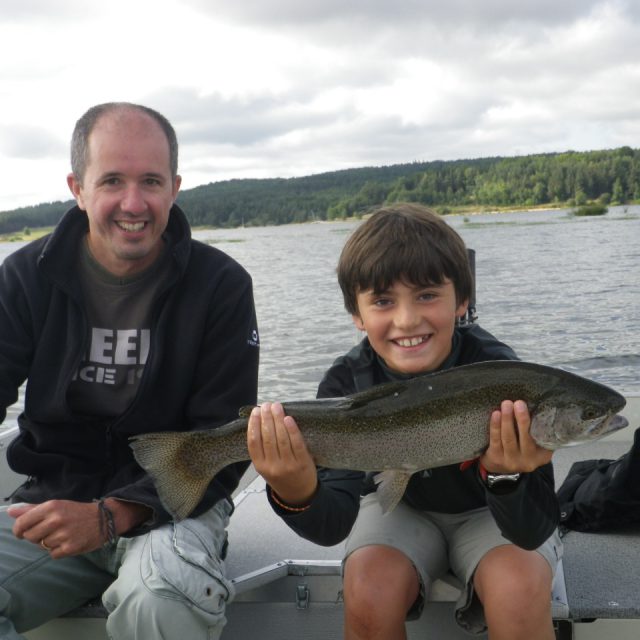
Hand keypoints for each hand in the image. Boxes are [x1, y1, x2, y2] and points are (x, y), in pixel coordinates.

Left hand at [8, 499, 150, 558]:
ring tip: (61, 535)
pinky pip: (52, 554)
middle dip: (35, 536)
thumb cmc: (77, 512)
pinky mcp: (70, 548)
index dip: (19, 529)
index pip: (22, 523)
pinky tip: (67, 542)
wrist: (104, 519)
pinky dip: (58, 550)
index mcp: (51, 507)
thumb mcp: (56, 506)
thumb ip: (32, 509)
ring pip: (41, 546)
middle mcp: (56, 520)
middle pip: (29, 536)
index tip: (23, 531)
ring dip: (48, 543)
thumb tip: (10, 511)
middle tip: (49, 531)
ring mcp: (63, 535)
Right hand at [247, 402, 317, 505]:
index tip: (255, 411)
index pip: (253, 442)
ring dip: (278, 420)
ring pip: (281, 438)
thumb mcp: (265, 467)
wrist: (299, 494)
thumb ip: (262, 450)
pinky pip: (296, 443)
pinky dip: (292, 430)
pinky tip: (288, 418)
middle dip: (266, 418)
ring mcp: (288, 465)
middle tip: (266, 405)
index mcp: (260, 466)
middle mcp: (273, 466)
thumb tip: (260, 421)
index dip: (253, 425)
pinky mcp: (302, 462)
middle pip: (267, 438)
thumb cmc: (280, 475)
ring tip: (276, 407)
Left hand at [479, 400, 552, 473]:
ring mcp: (512, 461)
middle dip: (522, 419)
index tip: (539, 408)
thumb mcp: (534, 444)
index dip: (541, 423)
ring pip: (509, 438)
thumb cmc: (519, 447)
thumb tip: (537, 405)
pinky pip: (496, 440)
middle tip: (519, 403)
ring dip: (507, 419)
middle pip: (526, 438)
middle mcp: (529, 461)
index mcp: (542, 455)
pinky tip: (495, 414)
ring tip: (506, 404)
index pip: (544, 438)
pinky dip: (495, 426)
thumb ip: (537, 430)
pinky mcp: (497, 459)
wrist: (499, 469)